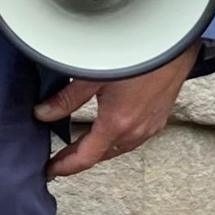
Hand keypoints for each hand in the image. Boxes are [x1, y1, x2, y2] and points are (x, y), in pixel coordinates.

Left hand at [34, 44, 197, 177]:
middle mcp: (136, 131)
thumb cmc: (135, 55)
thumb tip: (42, 114)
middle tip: (60, 159)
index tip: (51, 170)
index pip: (86, 157)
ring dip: (99, 151)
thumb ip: (66, 100)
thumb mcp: (92, 76)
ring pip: (119, 149)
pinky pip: (134, 139)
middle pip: (103, 155)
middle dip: (80, 159)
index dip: (65, 166)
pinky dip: (117, 141)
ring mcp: (150, 126)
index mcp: (117, 124)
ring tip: (81, 147)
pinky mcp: (159, 118)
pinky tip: (110, 132)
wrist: (172, 44)